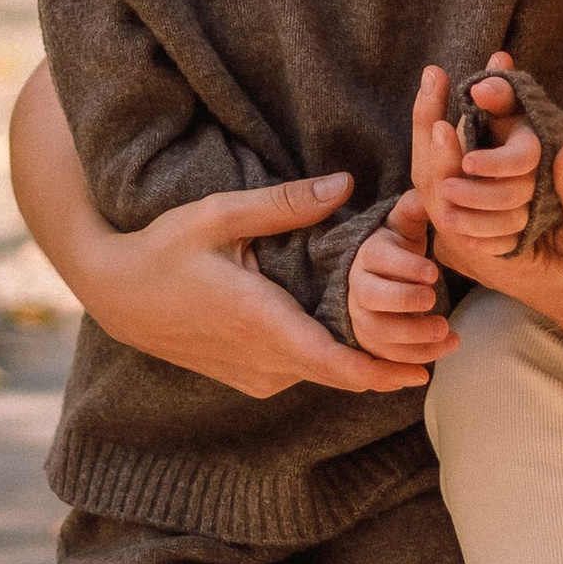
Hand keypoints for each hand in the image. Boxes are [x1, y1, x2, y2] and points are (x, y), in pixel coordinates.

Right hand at [6, 67, 428, 401]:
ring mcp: (255, 375)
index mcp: (260, 322)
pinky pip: (303, 370)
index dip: (383, 371)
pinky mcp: (250, 377)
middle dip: (393, 359)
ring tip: (413, 324)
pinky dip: (333, 354)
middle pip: (340, 372)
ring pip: (323, 372)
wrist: (116, 295)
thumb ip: (286, 205)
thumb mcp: (220, 214)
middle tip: (445, 337)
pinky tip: (356, 327)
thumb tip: (345, 185)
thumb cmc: (164, 249)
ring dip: (364, 355)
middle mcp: (262, 360)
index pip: (333, 363)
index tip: (425, 369)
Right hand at [348, 194, 459, 368]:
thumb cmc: (397, 248)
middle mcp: (357, 288)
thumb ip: (413, 209)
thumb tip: (429, 193)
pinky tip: (443, 353)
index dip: (403, 267)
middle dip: (404, 302)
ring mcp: (360, 318)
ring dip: (413, 338)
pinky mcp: (369, 344)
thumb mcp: (404, 225)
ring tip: (448, 332)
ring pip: (378, 333)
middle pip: (371, 298)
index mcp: (367, 254)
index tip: (433, 272)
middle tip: (436, 301)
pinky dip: (413, 360)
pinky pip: (385, 359)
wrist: (382, 276)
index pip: (378, 260)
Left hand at [409, 62, 562, 339]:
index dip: (443, 160)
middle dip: (429, 129)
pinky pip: (459, 175)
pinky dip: (458, 135)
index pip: (448, 202)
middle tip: (432, 79)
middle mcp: (471, 241)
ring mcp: (474, 228)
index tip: (443, 121)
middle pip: (431, 183)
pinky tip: (466, 98)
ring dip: (436, 128)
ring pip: (439, 177)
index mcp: (489, 252)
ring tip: (437, 81)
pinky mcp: (484, 214)